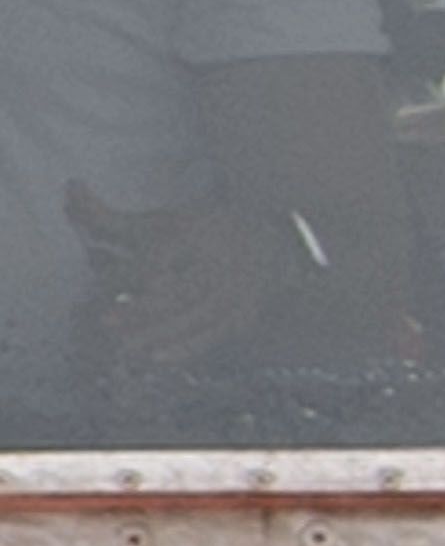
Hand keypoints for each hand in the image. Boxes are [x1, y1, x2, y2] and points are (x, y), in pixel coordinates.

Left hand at [68, 183, 303, 379]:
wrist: (271, 245)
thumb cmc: (200, 233)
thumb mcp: (158, 222)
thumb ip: (110, 216)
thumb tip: (71, 188)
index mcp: (193, 235)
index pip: (156, 259)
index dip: (126, 275)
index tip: (101, 287)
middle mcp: (215, 265)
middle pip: (175, 292)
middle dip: (139, 310)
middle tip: (105, 323)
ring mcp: (231, 294)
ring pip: (191, 319)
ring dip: (155, 334)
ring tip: (124, 346)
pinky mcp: (240, 317)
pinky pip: (211, 337)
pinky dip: (183, 349)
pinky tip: (156, 357)